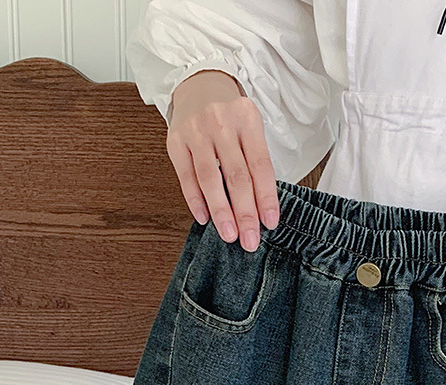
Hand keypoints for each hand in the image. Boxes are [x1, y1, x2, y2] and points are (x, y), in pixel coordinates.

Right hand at [166, 69, 279, 250]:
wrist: (199, 84)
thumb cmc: (230, 115)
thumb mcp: (250, 127)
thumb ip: (255, 161)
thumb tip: (261, 208)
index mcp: (247, 119)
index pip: (260, 165)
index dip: (266, 197)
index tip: (270, 223)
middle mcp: (221, 123)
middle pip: (236, 175)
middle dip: (244, 212)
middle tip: (249, 239)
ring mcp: (196, 131)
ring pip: (210, 178)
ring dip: (220, 211)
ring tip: (229, 235)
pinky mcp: (175, 140)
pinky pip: (186, 176)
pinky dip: (195, 200)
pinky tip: (204, 218)